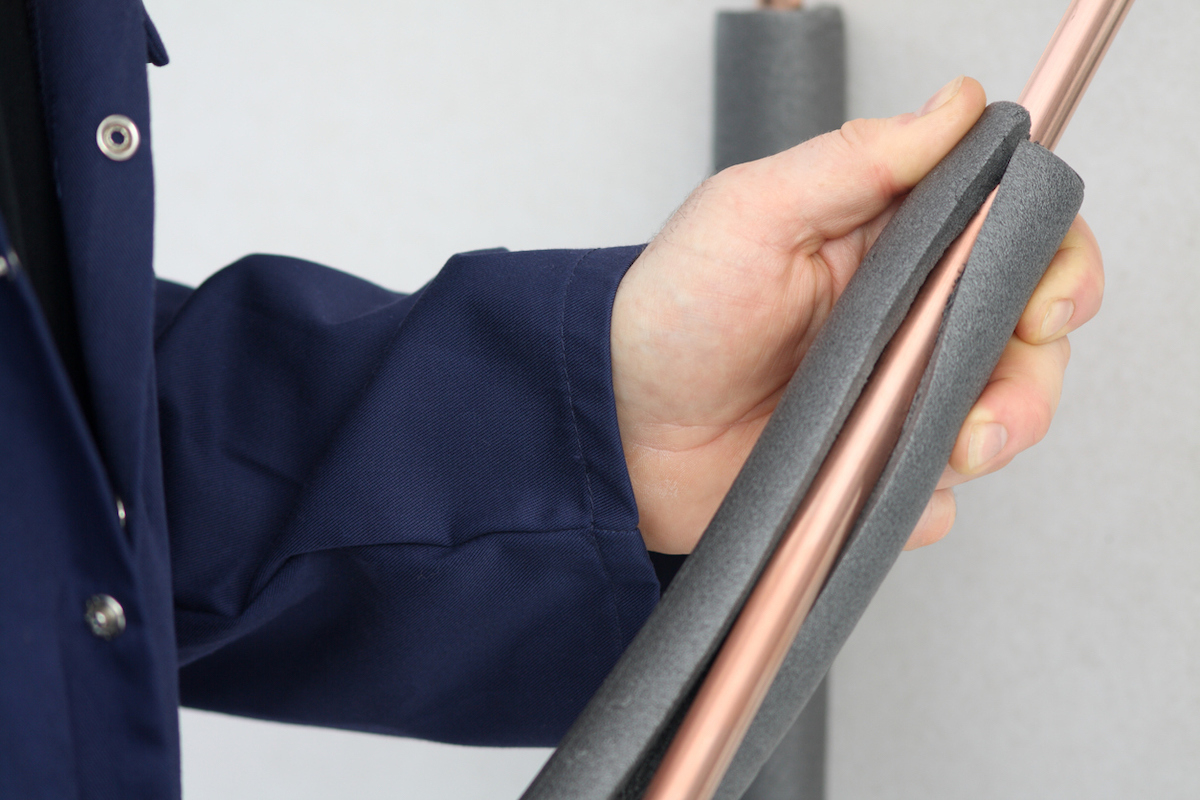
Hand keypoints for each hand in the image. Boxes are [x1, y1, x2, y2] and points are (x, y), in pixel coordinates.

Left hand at [611, 76, 1103, 554]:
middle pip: (1023, 339)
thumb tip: (958, 106)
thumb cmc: (669, 314)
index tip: (1046, 302)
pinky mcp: (867, 470)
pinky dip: (920, 498)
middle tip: (990, 404)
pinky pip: (931, 494)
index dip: (1054, 266)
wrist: (615, 427)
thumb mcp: (751, 214)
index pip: (1013, 239)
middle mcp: (904, 323)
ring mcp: (890, 400)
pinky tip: (877, 487)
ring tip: (950, 447)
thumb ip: (857, 160)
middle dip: (1032, 374)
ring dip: (993, 438)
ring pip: (993, 420)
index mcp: (890, 250)